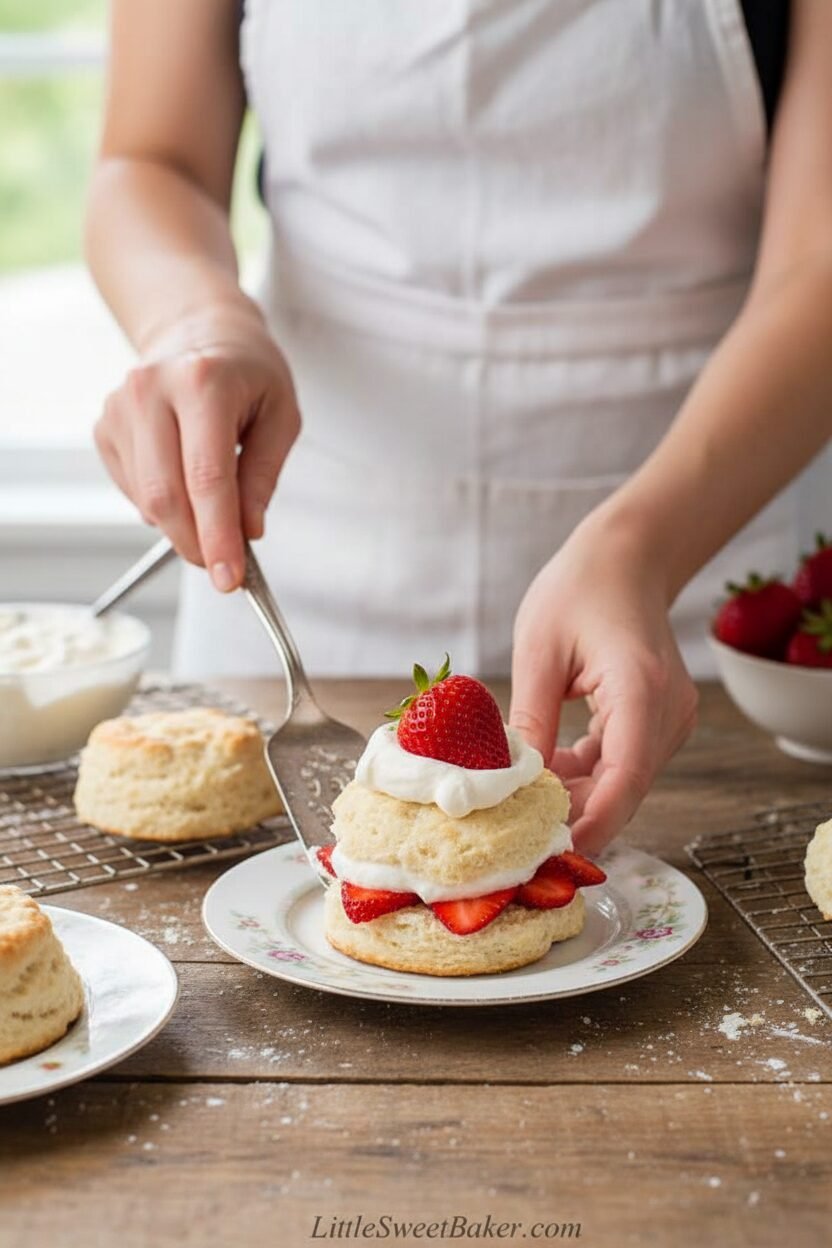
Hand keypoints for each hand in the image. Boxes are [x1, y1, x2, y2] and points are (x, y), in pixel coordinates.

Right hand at [95, 303, 300, 590]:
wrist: (198, 329)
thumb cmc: (247, 372)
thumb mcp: (281, 416)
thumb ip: (264, 477)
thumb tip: (248, 532)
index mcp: (202, 382)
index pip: (207, 478)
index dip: (218, 537)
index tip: (231, 578)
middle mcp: (150, 391)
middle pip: (166, 496)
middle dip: (197, 544)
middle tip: (224, 566)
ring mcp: (120, 409)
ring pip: (147, 501)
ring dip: (183, 527)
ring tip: (214, 509)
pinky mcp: (105, 428)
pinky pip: (134, 492)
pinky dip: (164, 508)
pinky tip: (186, 483)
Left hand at [509, 512, 697, 853]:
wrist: (627, 558)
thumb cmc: (579, 589)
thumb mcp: (537, 651)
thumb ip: (528, 722)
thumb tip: (509, 787)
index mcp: (641, 689)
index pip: (623, 779)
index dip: (590, 824)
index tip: (552, 853)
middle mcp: (668, 711)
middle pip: (623, 789)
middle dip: (574, 818)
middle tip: (517, 840)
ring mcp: (670, 718)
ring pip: (622, 782)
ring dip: (576, 796)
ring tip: (520, 803)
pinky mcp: (660, 721)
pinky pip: (622, 764)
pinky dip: (586, 775)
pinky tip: (546, 775)